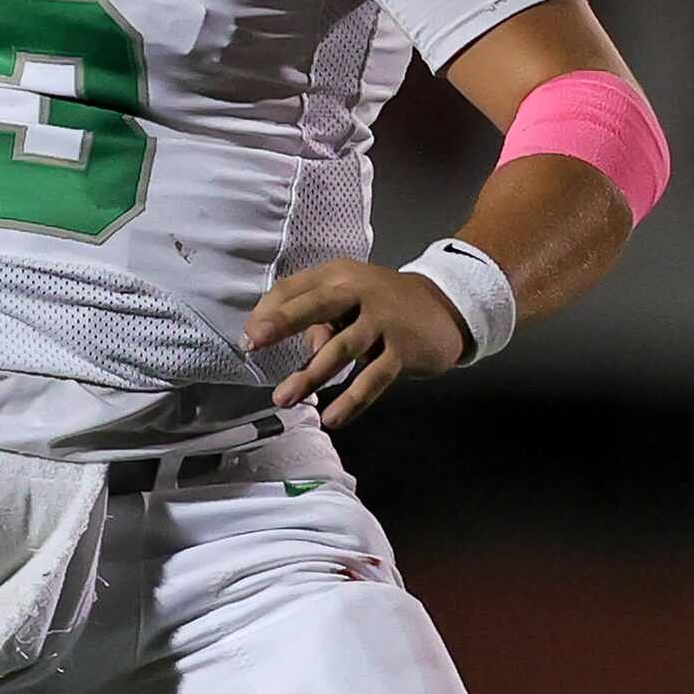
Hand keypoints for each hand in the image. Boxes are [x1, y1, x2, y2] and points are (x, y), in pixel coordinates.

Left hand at [241, 259, 467, 428]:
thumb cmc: (383, 304)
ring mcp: (384, 321)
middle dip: (283, 322)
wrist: (445, 307)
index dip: (268, 313)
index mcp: (339, 276)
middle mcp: (360, 292)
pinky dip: (352, 400)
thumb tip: (306, 349)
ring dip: (311, 375)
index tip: (249, 339)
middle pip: (317, 306)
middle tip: (255, 343)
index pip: (294, 289)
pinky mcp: (403, 350)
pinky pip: (373, 378)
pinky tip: (333, 417)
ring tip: (285, 398)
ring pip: (342, 349)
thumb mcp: (350, 301)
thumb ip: (321, 322)